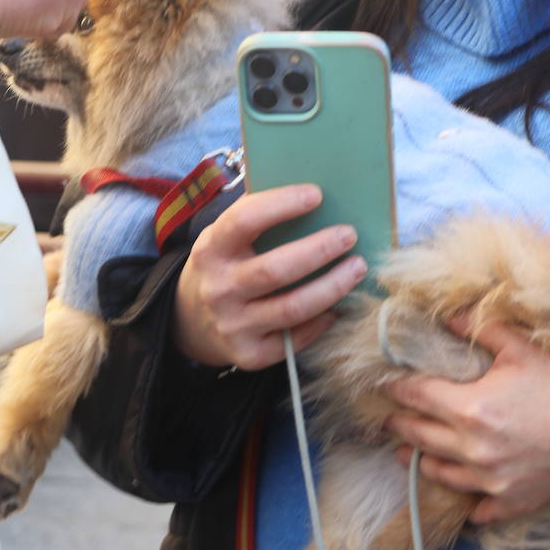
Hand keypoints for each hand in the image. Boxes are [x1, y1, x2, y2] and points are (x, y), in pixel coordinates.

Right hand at [173, 184, 367, 368]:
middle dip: (319, 250)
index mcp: (211, 249)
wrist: (191, 323)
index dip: (281, 205)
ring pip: (293, 308)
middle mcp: (219, 289)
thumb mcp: (225, 239)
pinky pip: (296, 338)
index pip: (244, 221)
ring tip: (357, 267)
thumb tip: (315, 195)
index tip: (316, 194)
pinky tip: (339, 305)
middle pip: (275, 270)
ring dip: (333, 287)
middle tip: (349, 235)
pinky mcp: (249, 354)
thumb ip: (258, 218)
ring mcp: (233, 325)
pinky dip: (323, 320)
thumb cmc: (225, 266)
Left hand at [383, 315, 549, 523]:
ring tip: (405, 451)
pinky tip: (458, 492)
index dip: (395, 387)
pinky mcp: (509, 503)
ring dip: (418, 459)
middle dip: (399, 423)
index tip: (383, 382)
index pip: (416, 396)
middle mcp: (472, 451)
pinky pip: (474, 508)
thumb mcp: (523, 347)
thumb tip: (445, 314)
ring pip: (437, 473)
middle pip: (418, 436)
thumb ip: (480, 328)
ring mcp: (489, 483)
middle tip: (386, 416)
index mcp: (471, 409)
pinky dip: (463, 498)